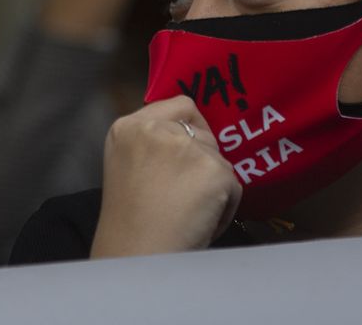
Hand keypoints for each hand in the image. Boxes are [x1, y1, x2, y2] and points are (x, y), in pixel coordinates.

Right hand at [91, 96, 239, 257]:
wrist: (136, 257)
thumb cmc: (130, 225)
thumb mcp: (127, 166)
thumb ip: (154, 146)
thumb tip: (194, 141)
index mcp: (128, 127)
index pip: (180, 105)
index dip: (190, 129)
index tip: (188, 156)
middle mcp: (155, 128)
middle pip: (203, 133)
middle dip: (202, 162)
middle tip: (184, 196)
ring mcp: (185, 147)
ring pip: (220, 160)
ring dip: (213, 187)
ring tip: (190, 214)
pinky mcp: (213, 169)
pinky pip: (233, 185)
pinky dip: (224, 208)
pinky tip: (200, 223)